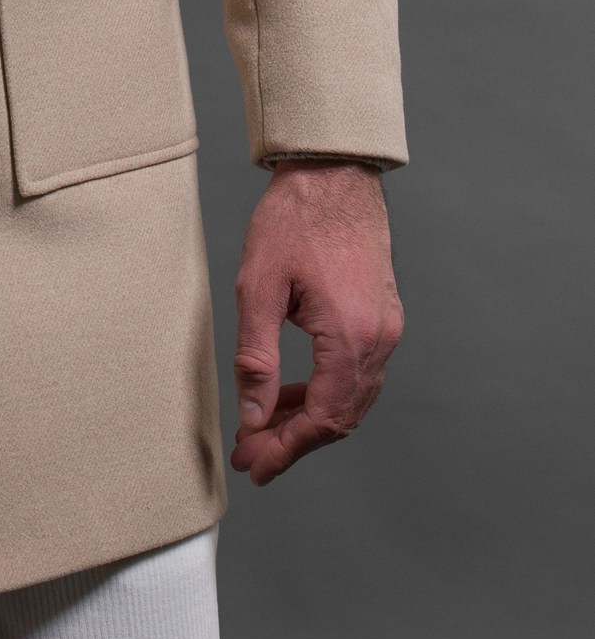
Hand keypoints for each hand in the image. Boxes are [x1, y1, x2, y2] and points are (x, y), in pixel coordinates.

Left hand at [230, 160, 402, 485]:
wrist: (333, 172)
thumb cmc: (293, 219)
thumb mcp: (258, 287)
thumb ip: (257, 358)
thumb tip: (253, 418)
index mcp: (350, 335)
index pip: (323, 419)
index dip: (287, 449)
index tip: (255, 467)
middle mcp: (379, 339)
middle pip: (341, 418)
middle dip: (294, 441)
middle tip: (252, 455)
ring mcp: (386, 329)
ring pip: (351, 399)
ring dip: (309, 419)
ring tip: (264, 428)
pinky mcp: (382, 317)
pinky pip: (357, 374)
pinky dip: (325, 391)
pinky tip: (293, 392)